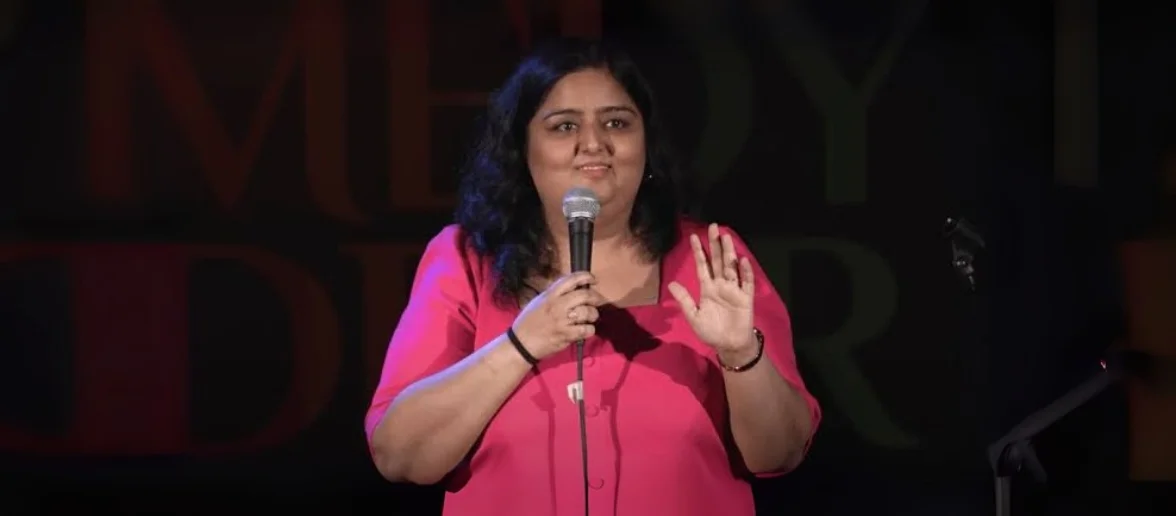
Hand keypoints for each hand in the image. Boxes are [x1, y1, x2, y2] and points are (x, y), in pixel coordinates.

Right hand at [510, 272, 605, 360]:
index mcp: (550, 295)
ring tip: (590, 318)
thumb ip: (554, 295)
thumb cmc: (528, 322)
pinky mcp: (566, 335)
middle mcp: (557, 305)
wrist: (521, 343)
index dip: (585, 276)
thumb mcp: (538, 302)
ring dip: (593, 314)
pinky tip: (586, 330)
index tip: (593, 279)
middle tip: (598, 301)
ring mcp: (562, 320)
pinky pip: (587, 329)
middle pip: (584, 295)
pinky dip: (590, 329)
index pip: (570, 280)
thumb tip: (572, 290)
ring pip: (588, 312)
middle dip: (595, 297)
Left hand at [668, 224, 758, 361]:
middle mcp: (720, 285)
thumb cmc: (711, 331)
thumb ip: (684, 300)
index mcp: (707, 289)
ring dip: (729, 252)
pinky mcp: (745, 297)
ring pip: (731, 267)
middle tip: (713, 227)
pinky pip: (746, 282)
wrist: (729, 345)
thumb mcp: (693, 316)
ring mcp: (734, 290)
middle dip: (715, 245)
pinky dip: (744, 272)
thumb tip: (671, 284)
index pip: (702, 266)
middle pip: (717, 261)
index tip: (693, 237)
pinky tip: (742, 260)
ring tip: (726, 237)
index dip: (698, 252)